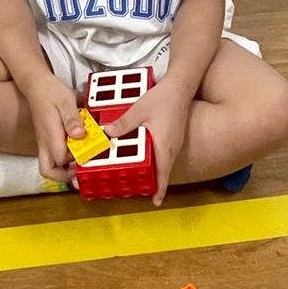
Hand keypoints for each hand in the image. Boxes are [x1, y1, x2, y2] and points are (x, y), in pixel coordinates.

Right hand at [22, 74, 84, 182]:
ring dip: (63, 170)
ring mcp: (44, 142)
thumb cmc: (51, 91)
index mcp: (50, 134)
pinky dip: (63, 159)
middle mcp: (45, 142)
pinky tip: (75, 150)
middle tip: (81, 169)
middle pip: (48, 171)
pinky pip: (52, 156)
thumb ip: (72, 119)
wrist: (36, 84)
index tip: (88, 156)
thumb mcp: (66, 101)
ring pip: (49, 166)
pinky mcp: (46, 139)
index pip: (60, 159)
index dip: (74, 162)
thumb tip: (79, 135)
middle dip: (64, 176)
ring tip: (80, 162)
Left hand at [106, 80, 189, 206]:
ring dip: (155, 172)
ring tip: (141, 177)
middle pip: (163, 171)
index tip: (155, 202)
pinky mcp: (175, 138)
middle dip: (154, 183)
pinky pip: (166, 154)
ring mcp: (175, 143)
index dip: (160, 189)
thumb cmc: (163, 98)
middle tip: (140, 189)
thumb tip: (107, 132)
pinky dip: (157, 160)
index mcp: (163, 145)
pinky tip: (146, 156)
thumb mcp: (139, 110)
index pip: (163, 173)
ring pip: (165, 163)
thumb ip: (124, 123)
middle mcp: (172, 147)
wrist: (180, 86)